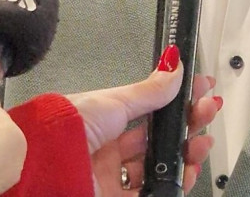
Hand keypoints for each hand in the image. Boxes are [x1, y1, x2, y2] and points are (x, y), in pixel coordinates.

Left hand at [68, 47, 217, 196]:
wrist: (41, 164)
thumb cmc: (66, 128)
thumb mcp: (114, 102)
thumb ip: (149, 91)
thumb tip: (173, 66)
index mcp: (104, 124)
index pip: (149, 112)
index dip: (176, 103)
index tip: (199, 91)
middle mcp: (108, 151)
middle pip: (157, 141)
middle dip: (186, 126)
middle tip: (207, 112)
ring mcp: (111, 178)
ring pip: (157, 168)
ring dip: (184, 155)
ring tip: (201, 144)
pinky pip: (151, 193)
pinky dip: (173, 184)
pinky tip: (186, 171)